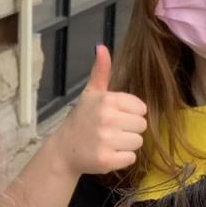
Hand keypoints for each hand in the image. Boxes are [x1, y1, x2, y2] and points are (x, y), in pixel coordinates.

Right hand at [50, 45, 147, 176]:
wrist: (64, 150)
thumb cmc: (81, 119)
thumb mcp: (90, 93)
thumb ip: (100, 71)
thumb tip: (101, 46)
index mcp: (107, 100)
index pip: (141, 108)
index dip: (130, 114)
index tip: (114, 116)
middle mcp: (107, 118)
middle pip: (142, 125)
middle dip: (129, 130)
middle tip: (111, 131)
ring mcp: (107, 140)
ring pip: (138, 142)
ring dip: (126, 145)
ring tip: (109, 142)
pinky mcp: (107, 160)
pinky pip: (131, 158)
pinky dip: (122, 159)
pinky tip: (108, 154)